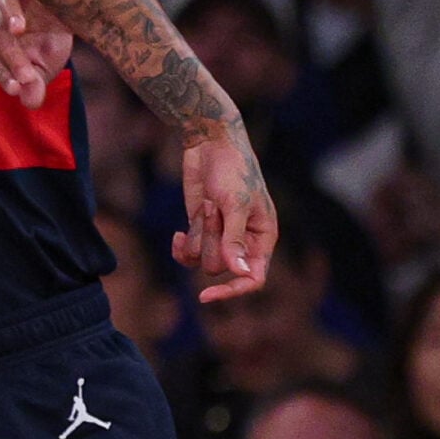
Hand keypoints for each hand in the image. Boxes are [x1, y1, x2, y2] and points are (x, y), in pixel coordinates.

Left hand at [0, 0, 74, 106]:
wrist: (74, 8)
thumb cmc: (53, 38)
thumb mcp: (47, 65)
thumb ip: (35, 84)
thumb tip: (30, 103)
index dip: (3, 73)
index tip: (18, 89)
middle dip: (13, 58)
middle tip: (30, 77)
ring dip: (8, 14)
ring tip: (19, 30)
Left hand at [175, 124, 276, 303]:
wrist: (210, 142)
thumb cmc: (232, 168)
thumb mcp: (236, 203)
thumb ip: (235, 238)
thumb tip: (240, 272)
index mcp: (263, 238)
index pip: (253, 278)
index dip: (232, 290)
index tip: (206, 295)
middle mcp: (243, 242)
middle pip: (219, 267)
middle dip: (210, 239)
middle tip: (215, 207)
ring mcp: (219, 236)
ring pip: (201, 261)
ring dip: (198, 235)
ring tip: (207, 204)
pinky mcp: (200, 228)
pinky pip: (188, 254)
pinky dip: (181, 246)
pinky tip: (176, 234)